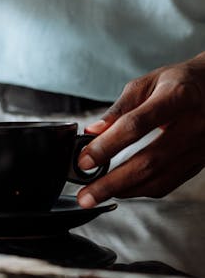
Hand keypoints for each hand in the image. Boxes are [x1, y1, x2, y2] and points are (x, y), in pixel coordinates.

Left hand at [76, 54, 204, 206]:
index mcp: (178, 97)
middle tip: (86, 196)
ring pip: (159, 179)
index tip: (84, 160)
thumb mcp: (148, 83)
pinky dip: (141, 190)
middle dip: (112, 183)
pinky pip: (168, 184)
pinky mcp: (200, 162)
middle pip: (148, 162)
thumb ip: (119, 109)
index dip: (107, 146)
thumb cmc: (181, 82)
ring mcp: (201, 147)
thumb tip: (92, 132)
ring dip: (124, 191)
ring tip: (98, 196)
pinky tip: (122, 190)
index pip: (136, 126)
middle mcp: (194, 124)